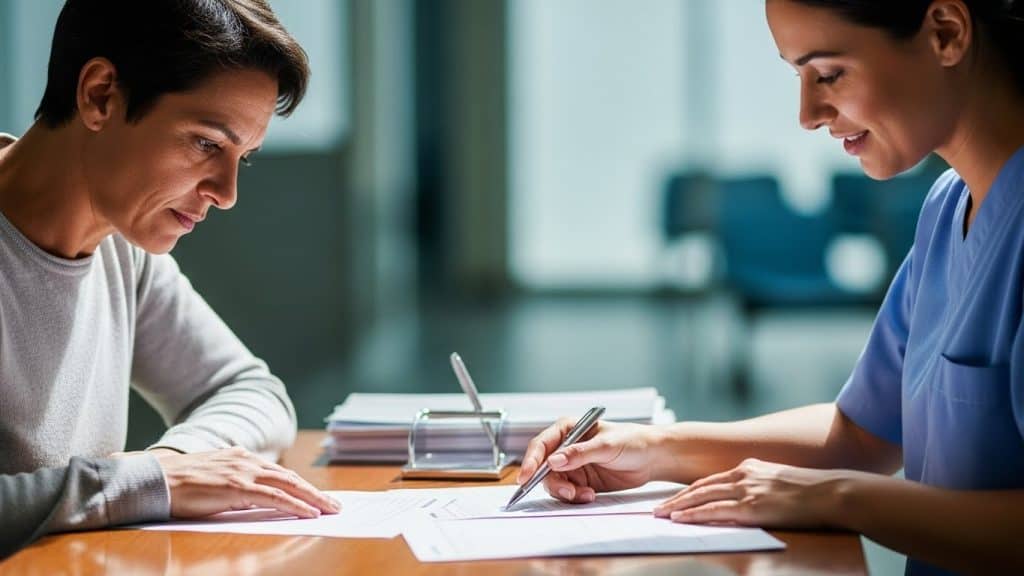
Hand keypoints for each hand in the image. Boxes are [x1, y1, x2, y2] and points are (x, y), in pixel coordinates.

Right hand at [149, 446, 340, 518]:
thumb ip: (236, 487)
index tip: (318, 497)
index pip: (279, 474)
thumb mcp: (214, 482)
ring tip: (330, 510)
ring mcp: (243, 472)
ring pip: (288, 486)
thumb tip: (257, 502)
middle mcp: (246, 461)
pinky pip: (274, 497)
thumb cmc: (178, 485)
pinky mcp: (237, 486)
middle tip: (335, 506)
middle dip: (315, 493)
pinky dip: (295, 505)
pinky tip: (309, 513)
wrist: (153, 479)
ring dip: (313, 499)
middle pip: (290, 478)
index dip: (301, 486)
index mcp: (241, 458)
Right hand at [517, 419, 662, 502]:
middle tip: (568, 492)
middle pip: (544, 468)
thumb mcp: (606, 445)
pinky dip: (576, 497)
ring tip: (585, 494)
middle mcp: (566, 447)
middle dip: (554, 482)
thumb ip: (579, 453)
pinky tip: (590, 495)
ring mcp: (572, 465)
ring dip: (566, 492)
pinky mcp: (581, 481)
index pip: (541, 444)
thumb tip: (553, 461)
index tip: (525, 477)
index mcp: (568, 429)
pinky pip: (568, 492)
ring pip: (555, 483)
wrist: (652, 458)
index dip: (531, 461)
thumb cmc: (632, 440)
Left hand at [653, 458, 846, 527]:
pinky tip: (680, 520)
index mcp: (748, 467)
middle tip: (657, 508)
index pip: (709, 480)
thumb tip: (744, 499)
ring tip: (661, 515)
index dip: (688, 491)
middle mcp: (743, 474)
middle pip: (700, 487)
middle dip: (676, 499)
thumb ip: (757, 486)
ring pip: (702, 497)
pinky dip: (695, 515)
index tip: (673, 499)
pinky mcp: (752, 506)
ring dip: (679, 507)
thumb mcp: (777, 481)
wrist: (830, 492)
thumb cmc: (809, 491)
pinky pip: (715, 511)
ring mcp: (746, 490)